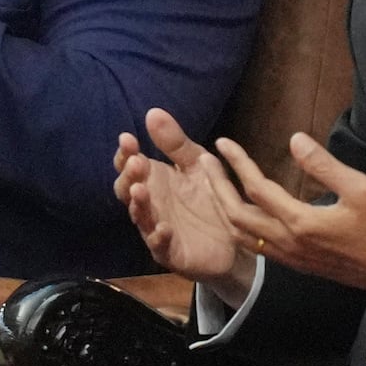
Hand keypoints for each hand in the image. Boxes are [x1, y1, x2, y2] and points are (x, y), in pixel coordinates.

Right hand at [113, 108, 256, 304]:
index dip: (125, 154)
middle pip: (128, 191)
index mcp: (154, 180)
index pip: (130, 166)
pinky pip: (160, 247)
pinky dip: (159, 238)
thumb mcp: (197, 164)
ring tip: (141, 190)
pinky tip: (164, 228)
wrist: (239, 235)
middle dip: (128, 177)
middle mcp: (150, 204)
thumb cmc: (211, 197)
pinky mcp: (171, 253)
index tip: (128, 138)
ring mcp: (157, 229)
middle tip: (135, 162)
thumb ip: (175, 143)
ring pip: (141, 218)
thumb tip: (152, 112)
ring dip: (138, 205)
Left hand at [213, 131, 365, 306]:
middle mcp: (287, 243)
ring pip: (240, 235)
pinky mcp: (294, 264)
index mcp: (300, 223)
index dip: (237, 163)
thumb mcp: (359, 188)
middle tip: (205, 162)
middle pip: (236, 215)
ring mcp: (288, 257)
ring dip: (222, 208)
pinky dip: (237, 226)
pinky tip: (238, 211)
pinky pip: (253, 246)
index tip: (223, 143)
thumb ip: (323, 164)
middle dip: (216, 187)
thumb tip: (294, 138)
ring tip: (213, 184)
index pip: (256, 189)